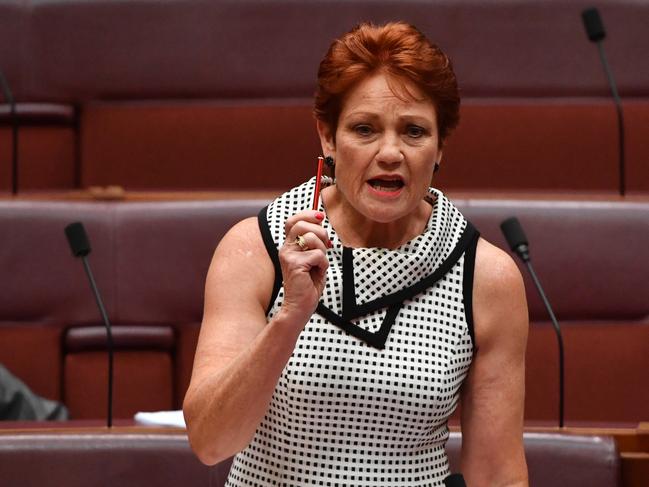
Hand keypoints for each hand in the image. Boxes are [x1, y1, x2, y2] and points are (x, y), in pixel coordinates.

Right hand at [278, 210, 330, 325]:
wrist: (300, 307)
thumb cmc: (308, 285)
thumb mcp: (313, 259)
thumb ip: (315, 242)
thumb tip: (321, 222)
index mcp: (289, 246)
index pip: (293, 220)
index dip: (308, 214)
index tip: (321, 217)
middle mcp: (286, 248)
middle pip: (301, 224)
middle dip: (320, 231)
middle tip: (326, 245)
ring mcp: (288, 256)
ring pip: (312, 238)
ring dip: (323, 250)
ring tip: (319, 264)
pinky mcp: (295, 264)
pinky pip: (318, 255)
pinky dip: (323, 264)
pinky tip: (317, 273)